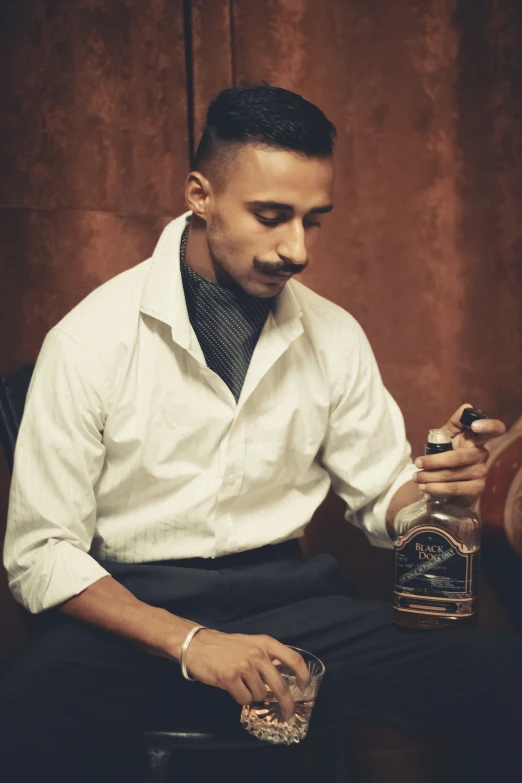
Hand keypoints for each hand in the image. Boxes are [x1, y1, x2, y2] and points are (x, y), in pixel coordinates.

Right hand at [184, 629, 309, 719]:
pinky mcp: (230, 677)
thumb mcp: (251, 644)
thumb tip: (282, 681)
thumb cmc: (226, 647)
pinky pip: (244, 699)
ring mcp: (244, 665)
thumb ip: (266, 658)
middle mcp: (257, 654)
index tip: (304, 687)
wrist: (198, 645)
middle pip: (280, 685)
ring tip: (241, 685)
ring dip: (253, 696)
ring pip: (259, 695)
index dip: (303, 674)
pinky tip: (233, 688)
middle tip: (288, 714)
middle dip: (287, 704)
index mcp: (266, 643)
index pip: (293, 658)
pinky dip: (240, 698)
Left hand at [413, 403, 505, 502]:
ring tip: (416, 477)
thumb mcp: (447, 435)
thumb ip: (455, 422)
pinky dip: (436, 488)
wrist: (445, 481)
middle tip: (417, 463)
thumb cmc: (447, 453)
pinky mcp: (477, 488)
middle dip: (434, 461)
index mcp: (477, 438)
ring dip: (430, 476)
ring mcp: (481, 472)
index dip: (489, 426)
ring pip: (453, 474)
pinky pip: (455, 488)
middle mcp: (483, 454)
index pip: (495, 429)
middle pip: (459, 457)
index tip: (474, 425)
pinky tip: (424, 487)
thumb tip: (467, 407)